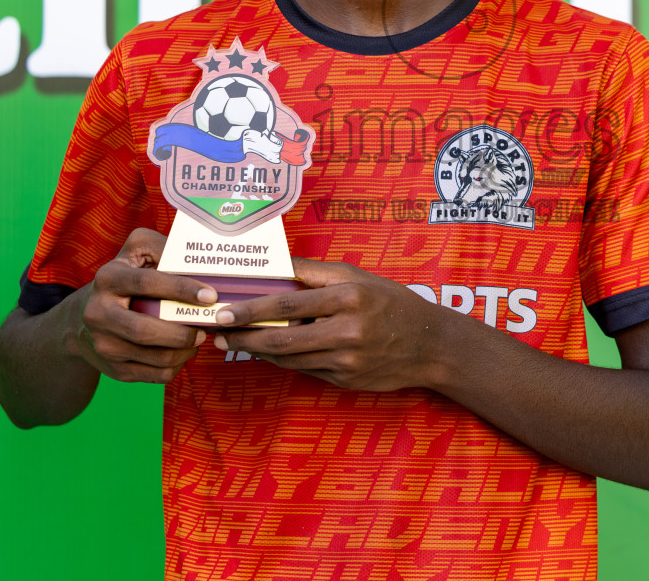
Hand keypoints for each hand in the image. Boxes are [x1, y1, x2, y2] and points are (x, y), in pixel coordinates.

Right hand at [72, 227, 216, 383]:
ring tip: (199, 338)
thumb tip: (198, 257)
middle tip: (206, 328)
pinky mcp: (113, 369)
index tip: (210, 295)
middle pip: (144, 329)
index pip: (147, 283)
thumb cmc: (126, 278)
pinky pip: (155, 375)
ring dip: (185, 351)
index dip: (181, 289)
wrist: (86, 317)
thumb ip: (163, 248)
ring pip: (154, 357)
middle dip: (182, 332)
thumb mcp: (137, 253)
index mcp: (108, 278)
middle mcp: (98, 312)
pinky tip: (183, 352)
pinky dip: (177, 366)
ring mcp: (103, 344)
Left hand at [212, 258, 448, 390]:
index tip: (225, 310)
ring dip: (258, 351)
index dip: (252, 309)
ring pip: (289, 358)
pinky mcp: (346, 381)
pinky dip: (284, 361)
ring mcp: (347, 360)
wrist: (430, 345)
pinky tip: (269, 352)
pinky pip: (305, 370)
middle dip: (244, 336)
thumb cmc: (391, 302)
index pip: (289, 304)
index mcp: (349, 297)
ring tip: (235, 341)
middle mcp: (348, 330)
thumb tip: (274, 267)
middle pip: (282, 338)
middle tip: (218, 333)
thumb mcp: (358, 277)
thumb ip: (315, 272)